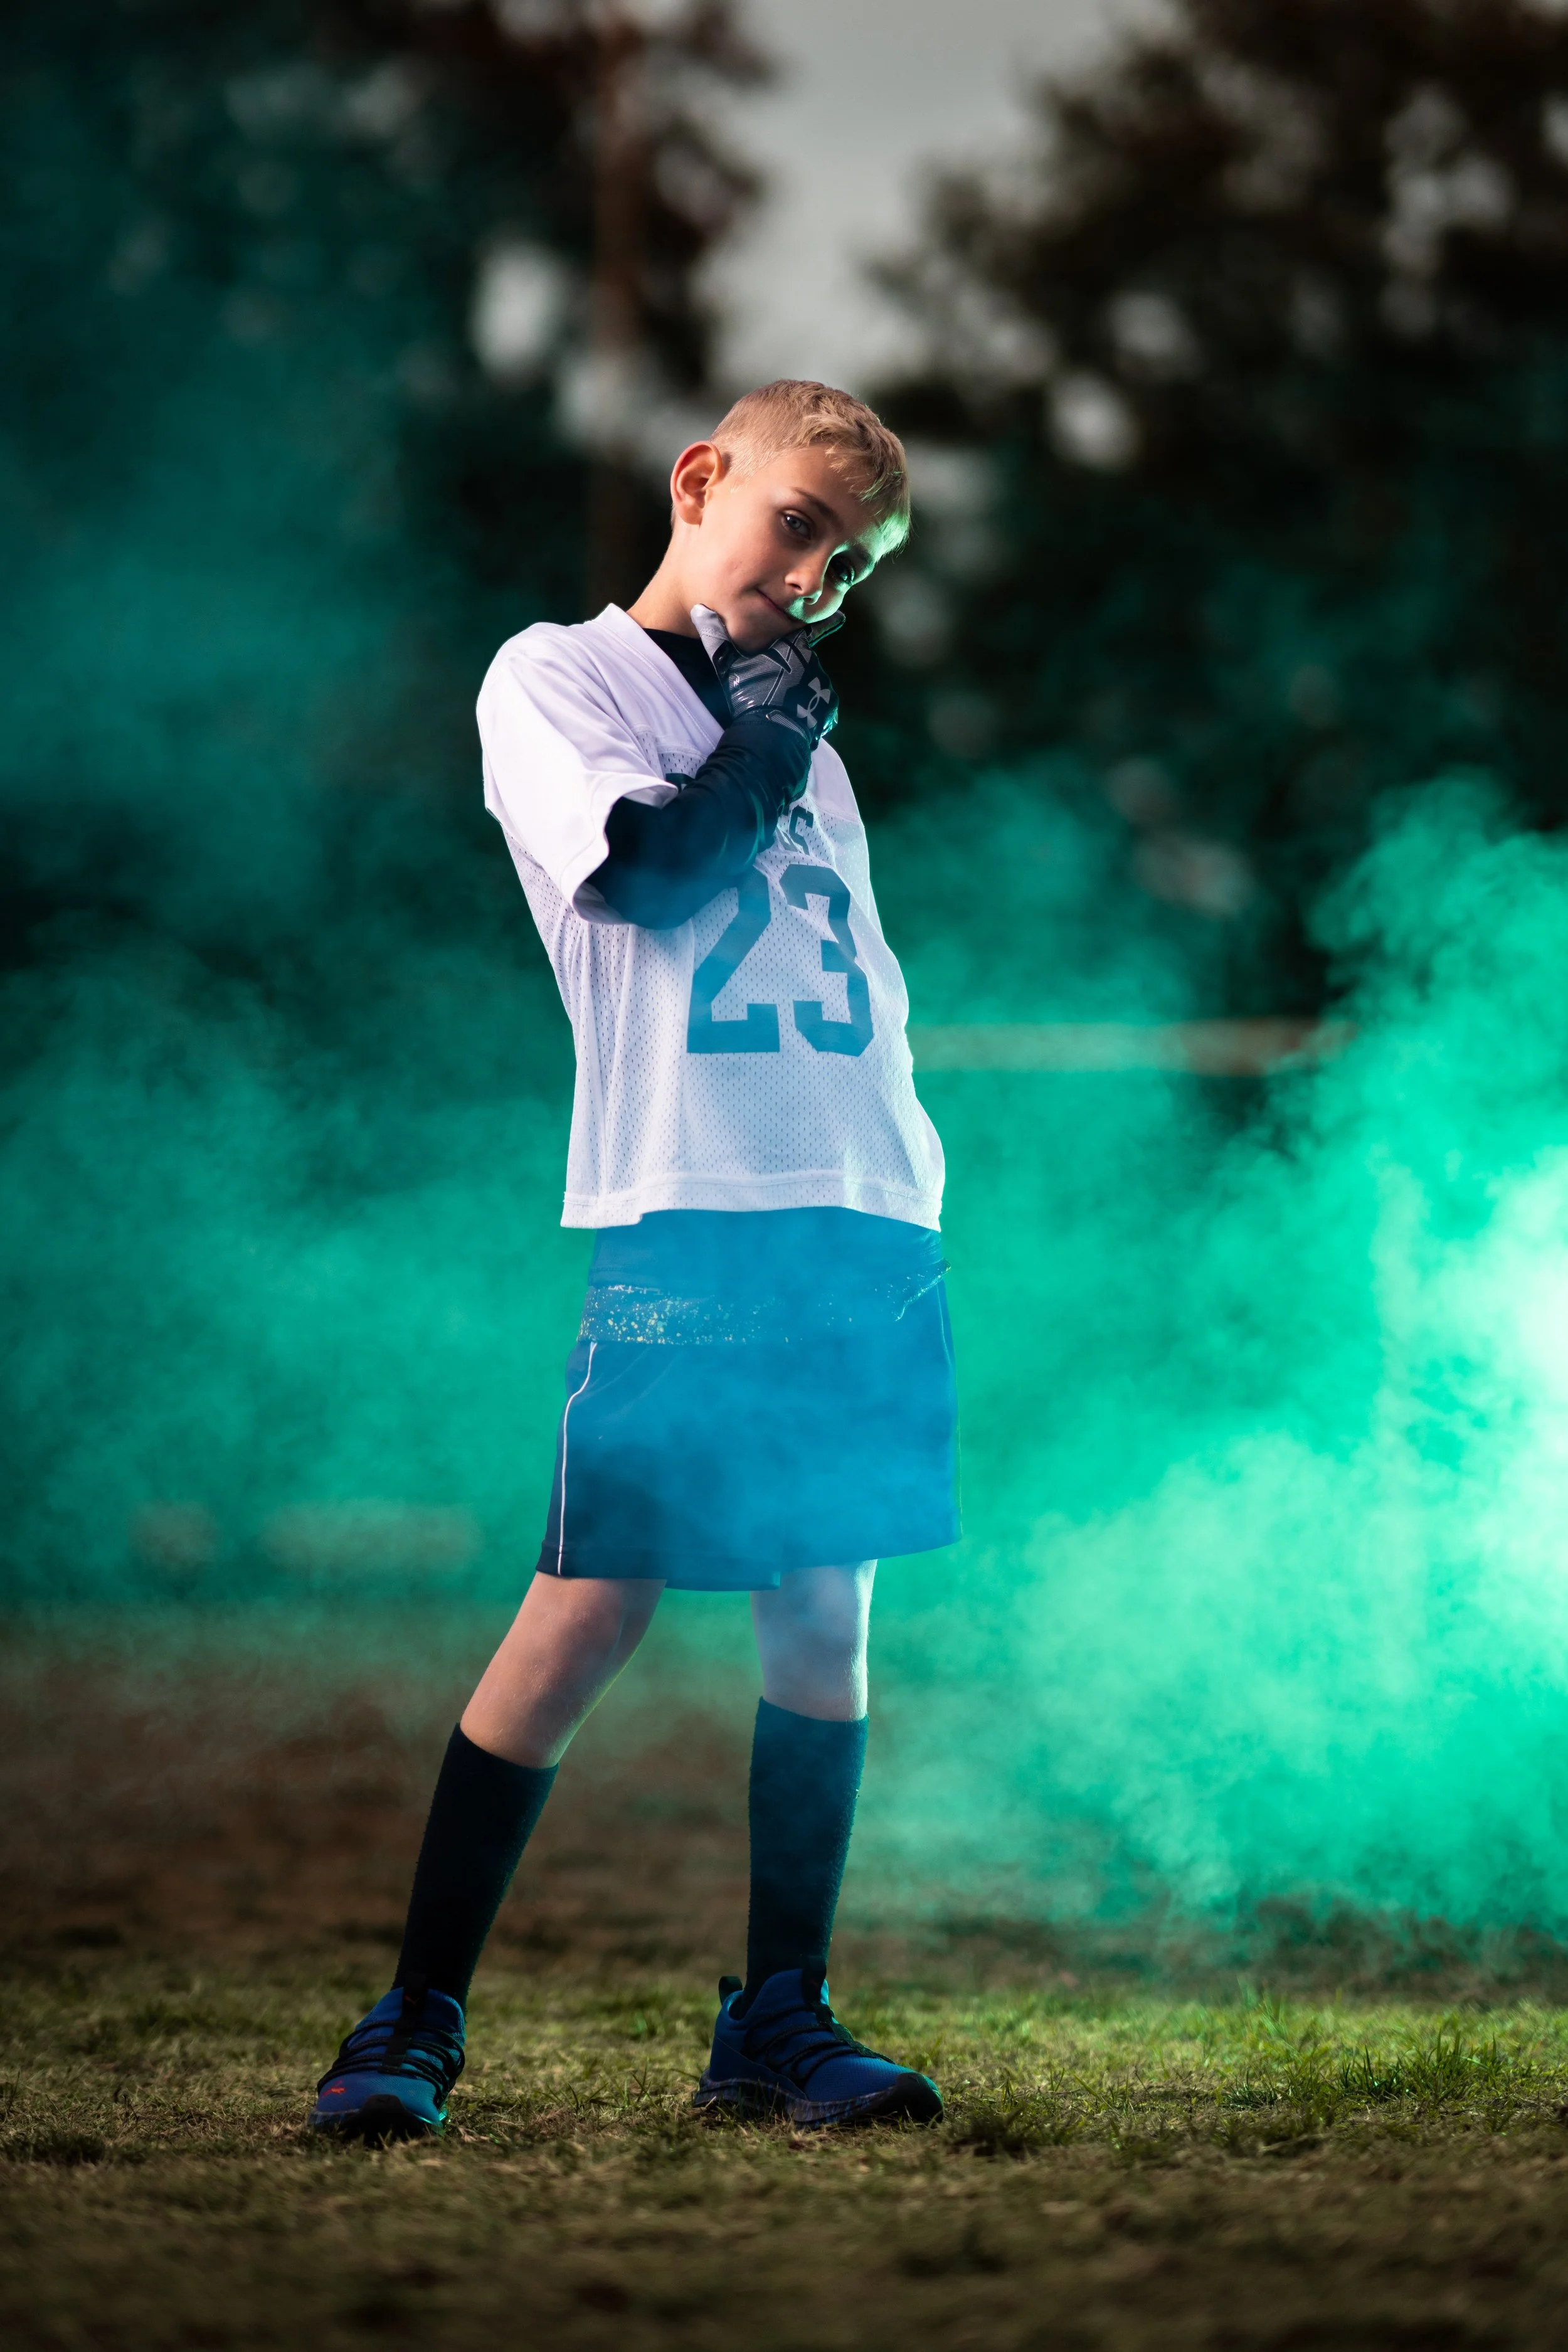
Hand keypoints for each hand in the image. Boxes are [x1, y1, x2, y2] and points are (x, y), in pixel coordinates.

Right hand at [690, 605, 841, 750]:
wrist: (770, 735)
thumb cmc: (749, 694)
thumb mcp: (728, 664)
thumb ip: (715, 636)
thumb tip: (699, 610)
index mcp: (793, 646)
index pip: (811, 629)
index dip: (823, 624)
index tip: (840, 617)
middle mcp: (813, 662)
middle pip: (806, 660)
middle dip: (796, 667)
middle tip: (779, 682)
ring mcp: (823, 686)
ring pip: (813, 682)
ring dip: (802, 688)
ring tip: (784, 702)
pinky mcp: (828, 708)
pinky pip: (821, 704)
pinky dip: (811, 707)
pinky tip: (795, 714)